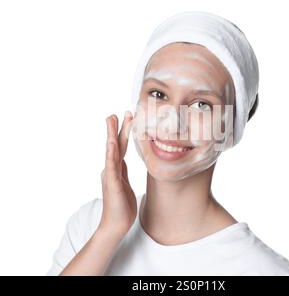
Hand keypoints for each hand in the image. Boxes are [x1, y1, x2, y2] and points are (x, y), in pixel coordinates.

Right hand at [98, 112, 135, 236]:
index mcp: (116, 168)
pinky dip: (111, 154)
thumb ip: (122, 171)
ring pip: (111, 151)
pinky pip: (112, 167)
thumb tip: (122, 160)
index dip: (125, 132)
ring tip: (111, 120)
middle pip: (116, 144)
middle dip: (118, 127)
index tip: (129, 118)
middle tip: (119, 112)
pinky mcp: (112, 184)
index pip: (122, 146)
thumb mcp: (124, 183)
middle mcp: (111, 169)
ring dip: (112, 134)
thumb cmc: (121, 205)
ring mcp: (110, 175)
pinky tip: (111, 143)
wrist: (116, 224)